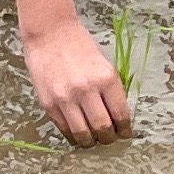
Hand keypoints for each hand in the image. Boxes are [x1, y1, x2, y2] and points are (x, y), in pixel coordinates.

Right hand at [20, 10, 130, 145]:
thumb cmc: (79, 45)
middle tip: (110, 140)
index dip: (125, 129)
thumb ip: (109, 89)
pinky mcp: (48, 103)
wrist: (49, 32)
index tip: (125, 134)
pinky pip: (64, 128)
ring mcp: (66, 98)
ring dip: (90, 141)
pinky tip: (77, 132)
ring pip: (82, 134)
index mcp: (106, 78)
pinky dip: (72, 134)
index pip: (120, 114)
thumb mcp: (103, 64)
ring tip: (93, 140)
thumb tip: (117, 117)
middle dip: (109, 139)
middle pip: (102, 128)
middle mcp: (86, 90)